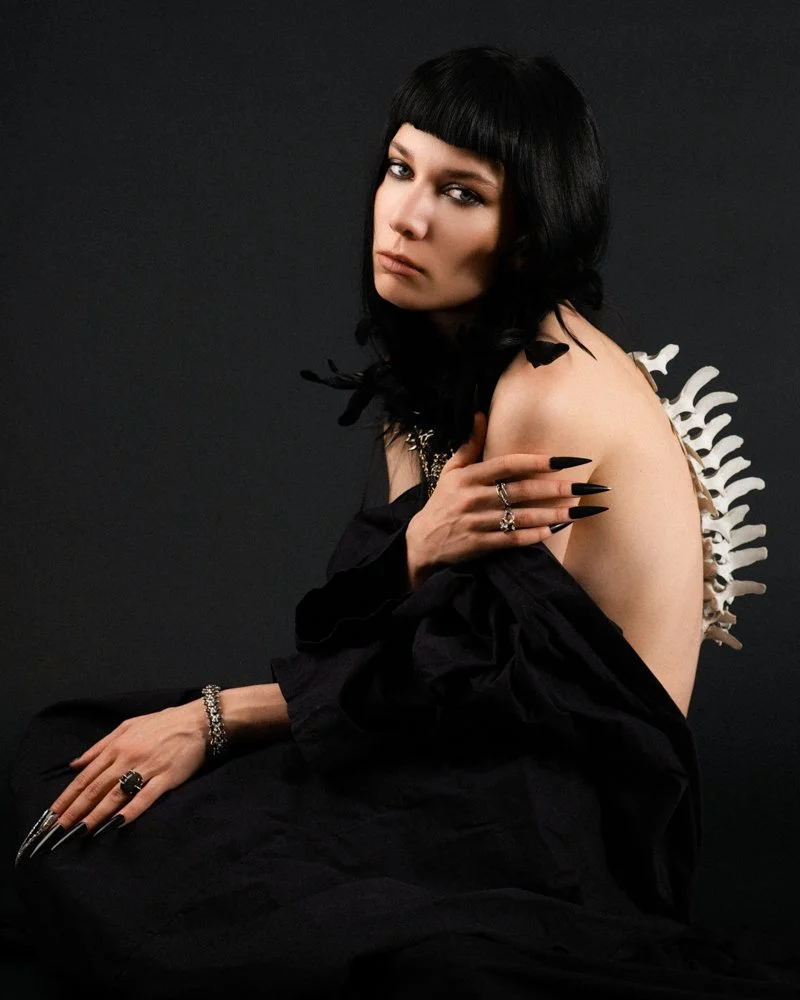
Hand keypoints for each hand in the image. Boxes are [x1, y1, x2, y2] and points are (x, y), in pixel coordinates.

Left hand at [29, 700, 208, 853]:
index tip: (53, 815)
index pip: (86, 776)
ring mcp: (147, 768)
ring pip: (116, 795)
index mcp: (117, 745)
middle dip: (76, 811)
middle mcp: (128, 757)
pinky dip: (131, 811)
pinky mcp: (166, 778)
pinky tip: (118, 824)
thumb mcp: (128, 726)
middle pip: (96, 788)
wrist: (199, 721)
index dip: (68, 796)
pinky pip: (145, 797)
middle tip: (59, 831)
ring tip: (81, 832)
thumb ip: (100, 746)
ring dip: (96, 815)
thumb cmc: (162, 723)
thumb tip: (75, 764)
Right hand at [405, 411, 607, 583]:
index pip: (507, 464)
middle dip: (553, 488)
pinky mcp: (478, 545)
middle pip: (520, 491)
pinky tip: (552, 531)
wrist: (421, 542)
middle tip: (581, 486)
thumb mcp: (450, 471)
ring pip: (520, 517)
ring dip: (551, 514)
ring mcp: (475, 522)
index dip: (536, 461)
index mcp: (468, 477)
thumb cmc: (442, 502)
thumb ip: (469, 445)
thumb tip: (480, 414)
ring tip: (576, 511)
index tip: (563, 460)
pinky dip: (532, 536)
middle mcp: (472, 498)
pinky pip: (510, 540)